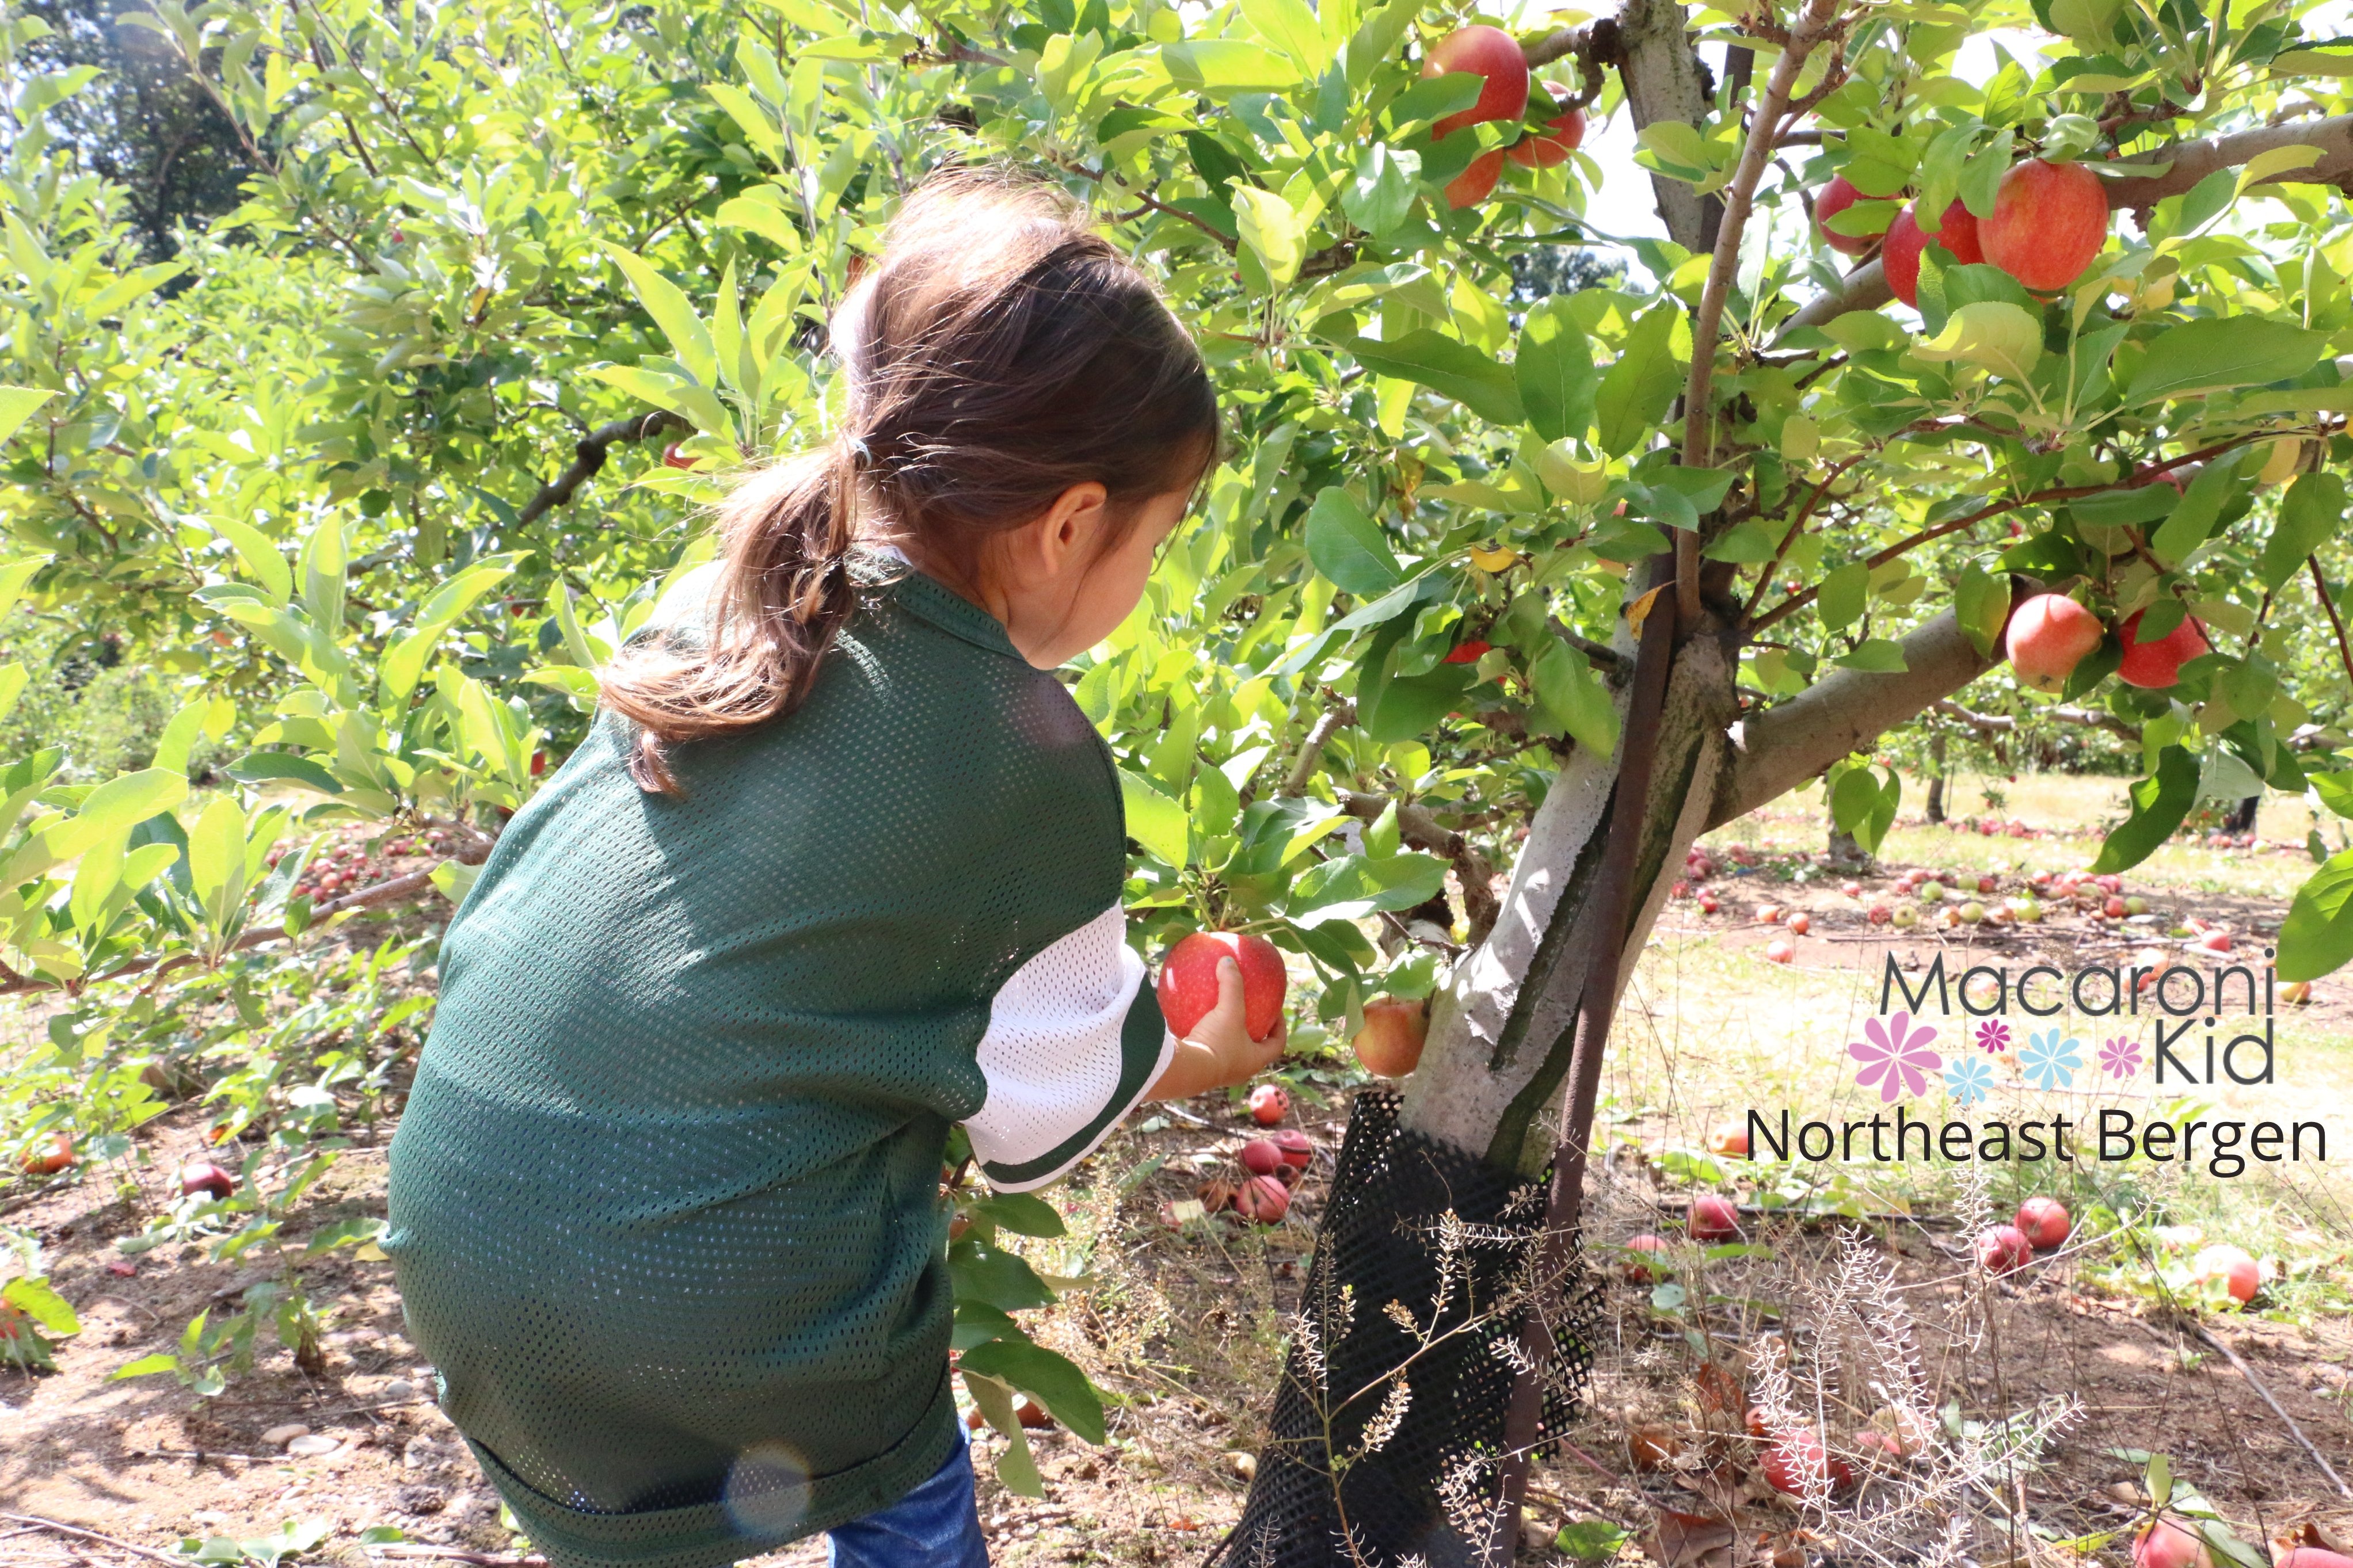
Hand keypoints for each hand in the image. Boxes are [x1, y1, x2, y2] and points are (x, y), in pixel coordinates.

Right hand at [1146, 957, 1286, 1100]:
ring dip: (1230, 1036)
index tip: (1276, 1012)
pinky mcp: (1200, 1071)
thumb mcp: (1229, 1011)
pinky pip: (1208, 1051)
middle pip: (1254, 1049)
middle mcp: (1240, 1070)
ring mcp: (1219, 1073)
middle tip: (1251, 1013)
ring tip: (1224, 1016)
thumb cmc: (1217, 1043)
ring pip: (1231, 1052)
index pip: (1277, 1044)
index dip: (1280, 1027)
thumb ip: (1231, 985)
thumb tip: (1229, 960)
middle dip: (1254, 1032)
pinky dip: (1208, 1038)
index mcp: (1254, 1060)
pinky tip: (1197, 1022)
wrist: (1185, 1070)